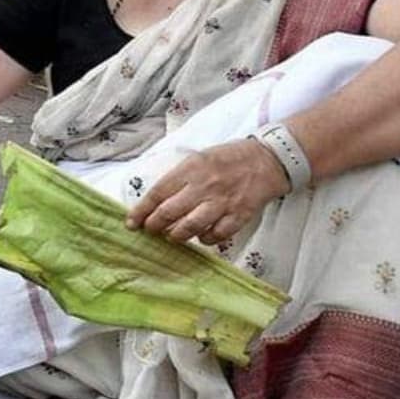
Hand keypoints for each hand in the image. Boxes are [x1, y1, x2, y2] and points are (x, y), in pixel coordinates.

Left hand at [127, 139, 289, 245]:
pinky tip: (201, 237)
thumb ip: (179, 178)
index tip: (132, 222)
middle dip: (154, 225)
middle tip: (150, 230)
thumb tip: (157, 201)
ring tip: (172, 236)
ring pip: (190, 227)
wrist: (267, 160)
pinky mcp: (239, 215)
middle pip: (170, 212)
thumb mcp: (198, 158)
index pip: (158, 192)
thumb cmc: (228, 159)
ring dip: (176, 235)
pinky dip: (205, 240)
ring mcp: (222, 202)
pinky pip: (216, 235)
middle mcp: (204, 186)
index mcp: (191, 168)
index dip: (142, 210)